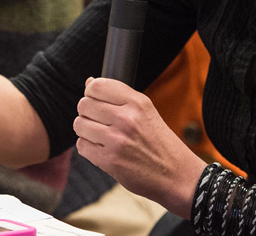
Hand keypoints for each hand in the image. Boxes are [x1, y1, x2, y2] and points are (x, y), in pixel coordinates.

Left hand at [73, 77, 206, 216]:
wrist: (175, 174)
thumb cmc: (158, 141)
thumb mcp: (146, 111)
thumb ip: (117, 97)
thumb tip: (89, 82)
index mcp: (137, 102)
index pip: (97, 86)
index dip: (91, 92)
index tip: (96, 101)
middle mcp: (126, 118)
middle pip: (84, 104)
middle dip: (87, 112)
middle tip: (98, 121)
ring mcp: (116, 140)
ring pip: (79, 124)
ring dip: (85, 130)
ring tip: (100, 136)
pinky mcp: (109, 160)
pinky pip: (82, 146)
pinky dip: (88, 148)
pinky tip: (102, 149)